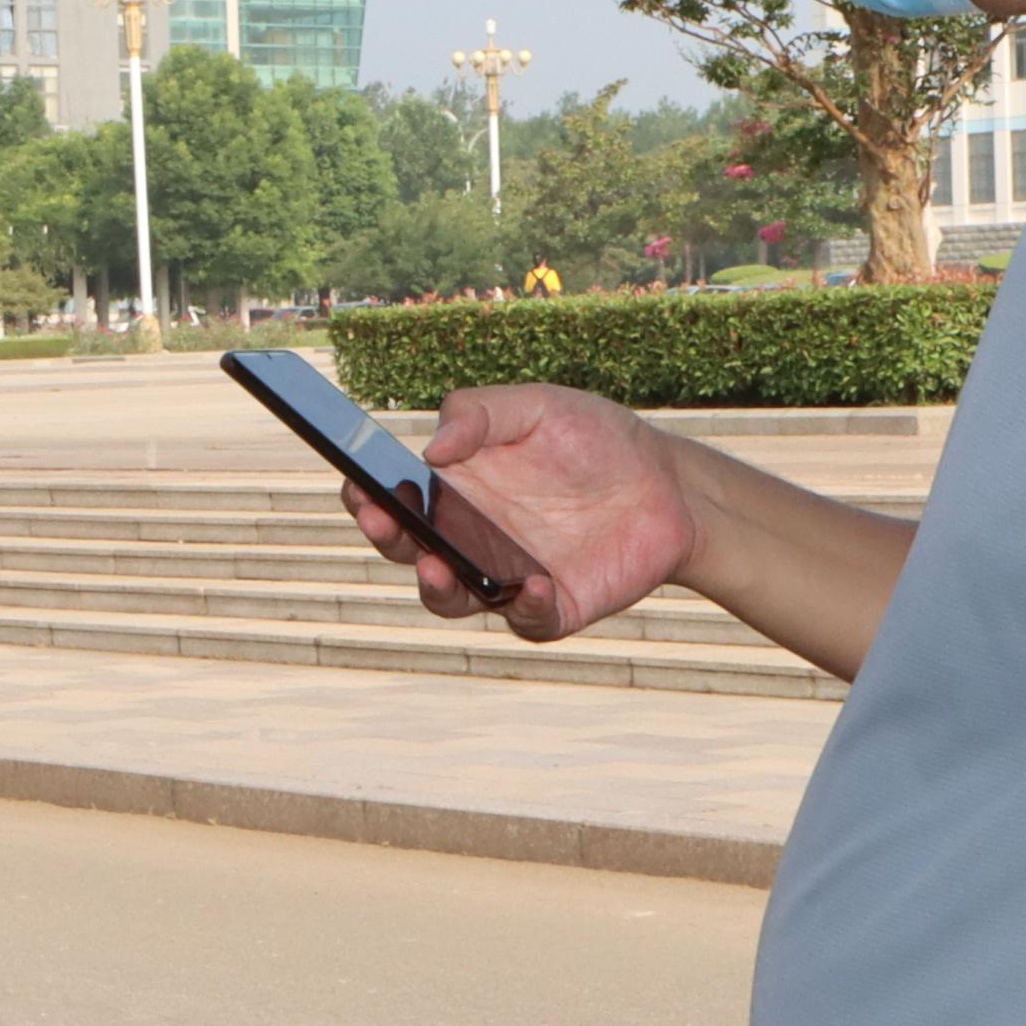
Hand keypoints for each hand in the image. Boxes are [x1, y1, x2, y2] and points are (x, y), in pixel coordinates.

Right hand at [342, 382, 693, 639]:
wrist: (668, 483)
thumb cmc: (593, 438)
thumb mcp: (536, 406)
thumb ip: (480, 414)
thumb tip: (431, 451)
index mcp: (454, 488)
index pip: (394, 498)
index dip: (366, 496)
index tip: (357, 485)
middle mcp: (469, 538)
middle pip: (408, 551)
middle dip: (386, 539)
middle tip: (383, 518)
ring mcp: (506, 576)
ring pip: (452, 598)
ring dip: (437, 587)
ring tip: (439, 566)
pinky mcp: (550, 607)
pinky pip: (525, 619)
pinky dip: (524, 606)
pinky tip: (536, 583)